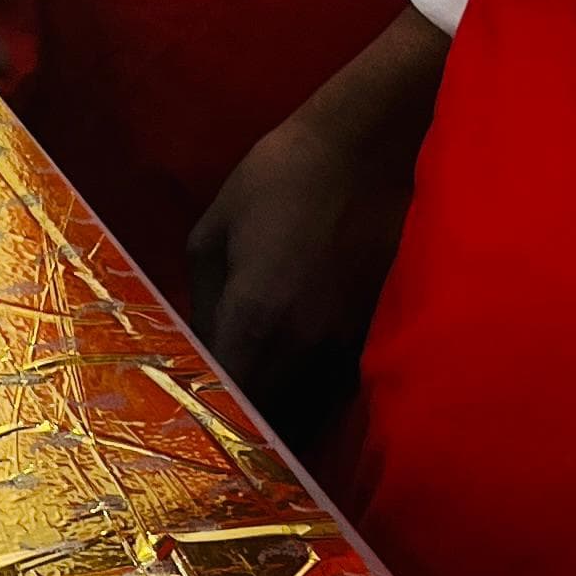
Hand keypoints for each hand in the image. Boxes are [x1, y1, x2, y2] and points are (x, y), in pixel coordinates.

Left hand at [186, 9, 449, 439]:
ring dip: (288, 412)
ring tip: (266, 417)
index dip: (213, 420)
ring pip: (312, 403)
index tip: (197, 426)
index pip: (230, 398)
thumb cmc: (278, 179)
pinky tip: (308, 378)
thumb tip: (199, 347)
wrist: (368, 144)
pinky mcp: (379, 326)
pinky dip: (322, 387)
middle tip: (228, 430)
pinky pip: (343, 377)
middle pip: (274, 414)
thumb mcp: (213, 231)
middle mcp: (305, 340)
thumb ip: (200, 298)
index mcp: (255, 316)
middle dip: (250, 426)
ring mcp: (350, 337)